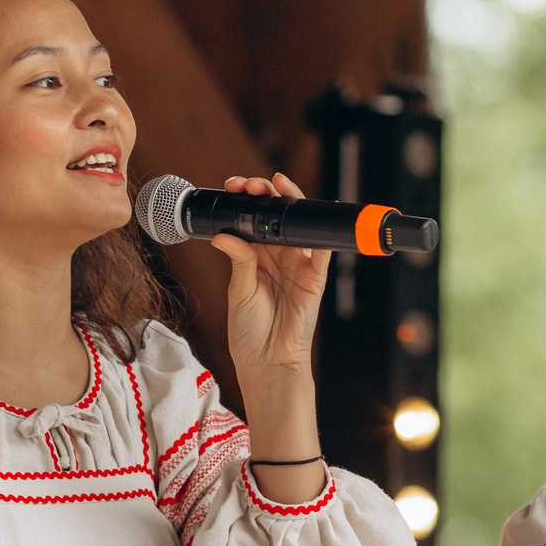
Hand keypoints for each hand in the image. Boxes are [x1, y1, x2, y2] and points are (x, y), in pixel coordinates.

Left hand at [210, 173, 327, 378]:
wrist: (267, 361)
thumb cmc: (249, 330)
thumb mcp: (239, 290)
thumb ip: (238, 260)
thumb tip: (224, 235)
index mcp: (256, 255)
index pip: (254, 217)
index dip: (246, 198)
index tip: (234, 186)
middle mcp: (278, 256)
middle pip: (277, 214)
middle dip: (265, 193)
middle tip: (252, 185)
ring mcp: (298, 265)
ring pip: (299, 225)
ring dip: (290, 202)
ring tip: (278, 186)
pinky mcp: (315, 278)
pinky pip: (322, 251)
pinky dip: (322, 232)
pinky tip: (315, 212)